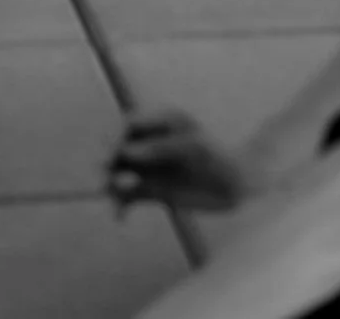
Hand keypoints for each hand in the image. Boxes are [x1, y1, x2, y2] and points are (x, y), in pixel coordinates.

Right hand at [108, 110, 246, 212]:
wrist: (237, 186)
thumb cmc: (219, 158)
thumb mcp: (193, 148)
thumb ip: (160, 148)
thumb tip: (126, 151)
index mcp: (163, 122)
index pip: (129, 124)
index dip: (116, 138)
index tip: (111, 156)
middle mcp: (152, 143)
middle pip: (119, 149)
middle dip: (107, 163)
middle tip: (101, 180)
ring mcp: (150, 167)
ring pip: (119, 173)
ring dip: (111, 186)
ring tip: (114, 199)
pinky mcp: (152, 190)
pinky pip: (128, 196)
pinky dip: (121, 205)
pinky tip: (120, 216)